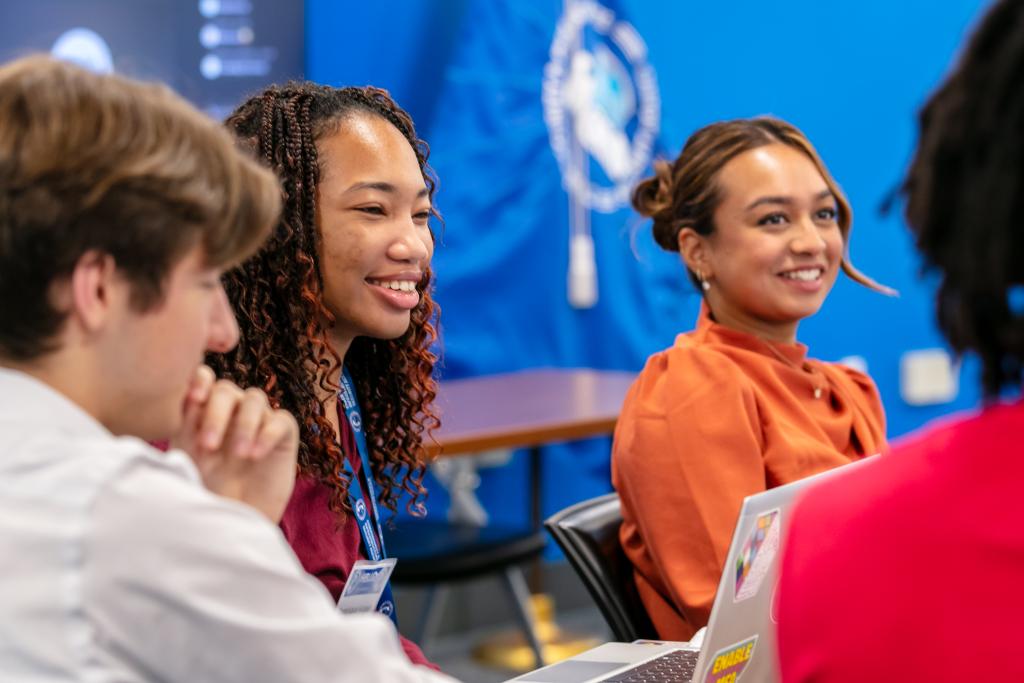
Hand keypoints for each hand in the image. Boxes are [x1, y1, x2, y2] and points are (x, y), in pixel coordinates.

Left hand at [171, 366, 298, 522]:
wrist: (234, 518)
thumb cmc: (204, 489)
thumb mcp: (185, 459)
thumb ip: (179, 428)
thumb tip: (175, 403)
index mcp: (203, 410)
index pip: (202, 378)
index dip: (198, 381)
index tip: (193, 399)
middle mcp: (231, 409)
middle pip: (226, 390)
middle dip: (216, 414)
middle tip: (208, 445)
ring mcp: (259, 419)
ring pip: (254, 399)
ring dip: (244, 424)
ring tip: (239, 455)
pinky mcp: (283, 433)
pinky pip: (280, 420)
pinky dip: (267, 434)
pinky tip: (255, 455)